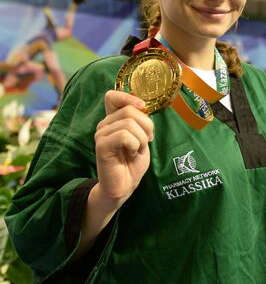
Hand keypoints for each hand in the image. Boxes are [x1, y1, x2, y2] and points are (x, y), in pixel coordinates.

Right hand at [94, 90, 153, 205]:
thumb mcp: (142, 138)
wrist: (124, 187)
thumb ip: (140, 121)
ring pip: (129, 123)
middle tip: (144, 143)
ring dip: (141, 140)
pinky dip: (135, 146)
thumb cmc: (133, 163)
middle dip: (146, 127)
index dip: (128, 98)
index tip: (142, 108)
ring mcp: (101, 134)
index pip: (112, 96)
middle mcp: (104, 124)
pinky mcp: (102, 145)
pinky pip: (125, 136)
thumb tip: (142, 106)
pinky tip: (131, 154)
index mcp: (113, 120)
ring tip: (136, 151)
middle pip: (130, 110)